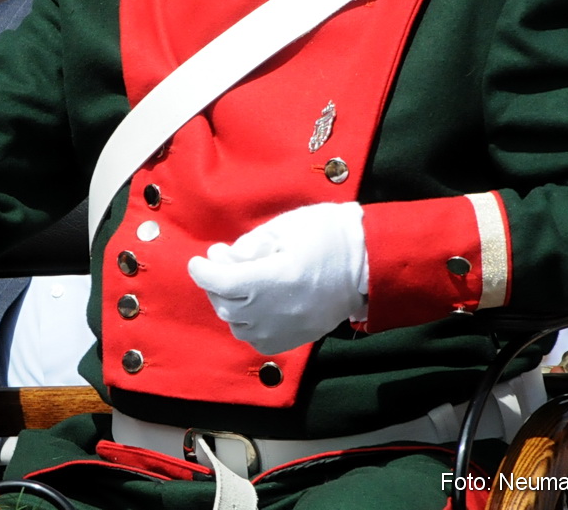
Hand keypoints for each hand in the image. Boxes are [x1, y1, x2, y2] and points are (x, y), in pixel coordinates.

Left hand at [186, 201, 368, 354]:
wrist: (369, 263)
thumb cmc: (328, 235)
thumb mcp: (284, 226)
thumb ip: (249, 244)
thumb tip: (225, 259)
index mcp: (276, 277)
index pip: (221, 281)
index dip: (203, 271)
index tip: (198, 262)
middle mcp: (278, 310)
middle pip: (225, 305)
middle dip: (215, 284)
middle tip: (221, 263)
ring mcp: (288, 328)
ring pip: (238, 326)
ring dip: (229, 304)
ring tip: (238, 283)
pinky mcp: (297, 338)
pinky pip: (258, 340)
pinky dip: (246, 324)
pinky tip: (252, 305)